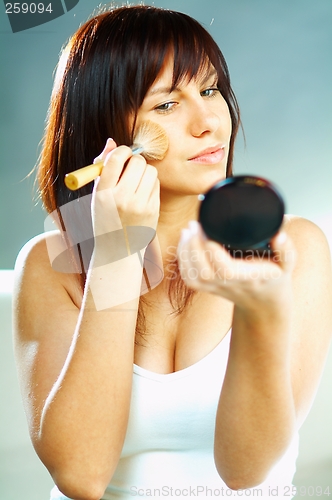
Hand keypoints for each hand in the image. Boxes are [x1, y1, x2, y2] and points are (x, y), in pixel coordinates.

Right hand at [91, 139, 159, 237]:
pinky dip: (150, 183)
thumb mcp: (97, 195)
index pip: (116, 159)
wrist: (117, 249)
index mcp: (103, 193)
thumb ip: (103, 168)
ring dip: (144, 171)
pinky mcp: (153, 210)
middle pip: (137, 162)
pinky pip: (156, 184)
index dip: (122, 151)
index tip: (123, 153)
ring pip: (150, 171)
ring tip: (136, 181)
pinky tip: (143, 193)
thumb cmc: (105, 218)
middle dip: (135, 161)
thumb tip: (111, 142)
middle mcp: (121, 199)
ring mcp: (139, 206)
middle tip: (130, 168)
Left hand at [177, 221, 295, 310]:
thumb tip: (279, 235)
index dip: (213, 252)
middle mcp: (229, 285)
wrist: (263, 301)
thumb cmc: (274, 276)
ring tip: (188, 230)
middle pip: (203, 273)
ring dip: (185, 251)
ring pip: (192, 276)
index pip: (226, 270)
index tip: (207, 231)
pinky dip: (182, 259)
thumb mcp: (287, 264)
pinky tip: (184, 240)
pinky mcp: (206, 287)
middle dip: (194, 247)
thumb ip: (287, 250)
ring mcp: (215, 288)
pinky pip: (188, 277)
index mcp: (248, 278)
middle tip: (194, 224)